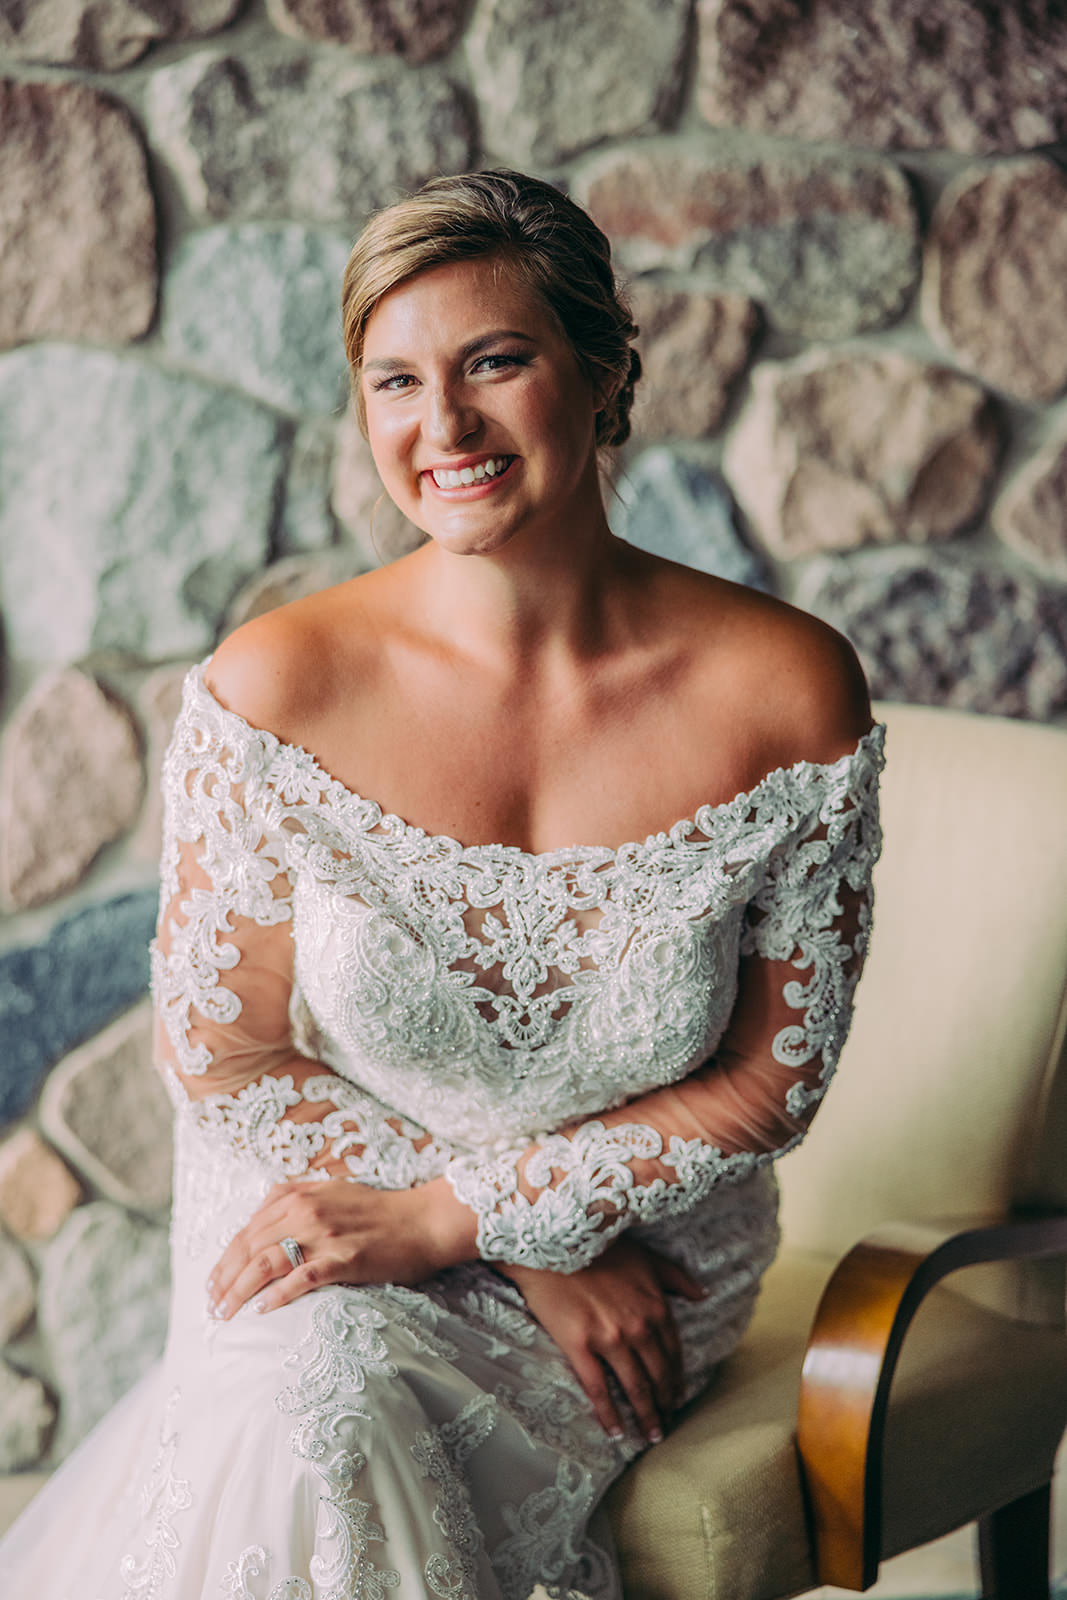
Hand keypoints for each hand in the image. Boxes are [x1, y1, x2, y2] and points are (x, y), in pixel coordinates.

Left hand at [206, 1175, 477, 1318]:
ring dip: (240, 1291)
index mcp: (298, 1195)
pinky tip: (263, 1310)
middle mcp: (305, 1211)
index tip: (212, 1283)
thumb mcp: (331, 1190)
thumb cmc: (378, 1209)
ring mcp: (324, 1236)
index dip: (224, 1259)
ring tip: (226, 1313)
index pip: (247, 1230)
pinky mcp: (344, 1259)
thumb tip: (262, 1212)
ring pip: (267, 1263)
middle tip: (211, 1306)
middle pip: (250, 1248)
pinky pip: (301, 1279)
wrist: (422, 1220)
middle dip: (224, 1279)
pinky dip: (278, 1295)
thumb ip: (294, 1196)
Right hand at [496, 1236, 706, 1444]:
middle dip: (666, 1403)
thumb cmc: (599, 1246)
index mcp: (656, 1306)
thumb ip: (676, 1278)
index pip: (674, 1353)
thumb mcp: (646, 1256)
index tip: (679, 1397)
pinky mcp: (580, 1346)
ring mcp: (610, 1339)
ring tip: (651, 1435)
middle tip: (667, 1424)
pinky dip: (609, 1414)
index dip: (678, 1378)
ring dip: (646, 1415)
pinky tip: (615, 1431)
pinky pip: (599, 1389)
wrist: (552, 1242)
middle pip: (658, 1375)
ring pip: (634, 1387)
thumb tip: (703, 1295)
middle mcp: (638, 1326)